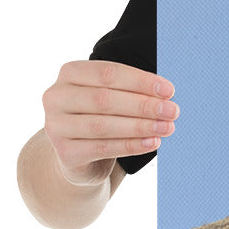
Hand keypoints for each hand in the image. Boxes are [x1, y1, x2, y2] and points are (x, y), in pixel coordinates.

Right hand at [42, 60, 178, 185]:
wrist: (80, 155)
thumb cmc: (103, 116)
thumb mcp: (114, 96)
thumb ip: (134, 90)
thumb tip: (167, 94)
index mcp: (70, 73)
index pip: (108, 73)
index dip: (140, 81)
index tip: (169, 90)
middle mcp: (56, 97)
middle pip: (104, 99)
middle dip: (143, 105)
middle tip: (172, 111)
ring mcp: (56, 126)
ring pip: (103, 125)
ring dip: (140, 126)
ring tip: (167, 128)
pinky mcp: (65, 152)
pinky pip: (102, 148)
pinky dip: (131, 145)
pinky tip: (152, 143)